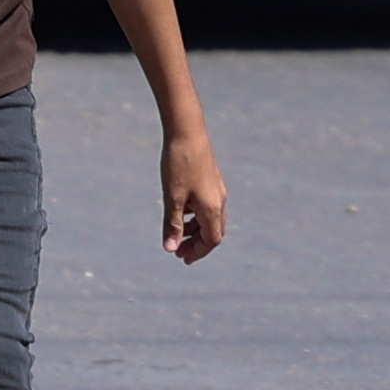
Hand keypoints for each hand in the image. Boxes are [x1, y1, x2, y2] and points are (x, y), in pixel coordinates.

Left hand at [160, 124, 229, 263]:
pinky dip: (196, 215)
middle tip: (179, 252)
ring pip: (210, 218)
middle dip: (197, 244)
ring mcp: (217, 189)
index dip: (198, 252)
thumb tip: (170, 249)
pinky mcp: (211, 179)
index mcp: (212, 208)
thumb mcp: (172, 197)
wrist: (187, 130)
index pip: (211, 240)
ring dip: (195, 230)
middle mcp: (219, 200)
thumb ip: (172, 224)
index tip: (182, 258)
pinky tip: (180, 211)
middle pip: (213, 231)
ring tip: (176, 233)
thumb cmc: (178, 164)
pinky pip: (208, 205)